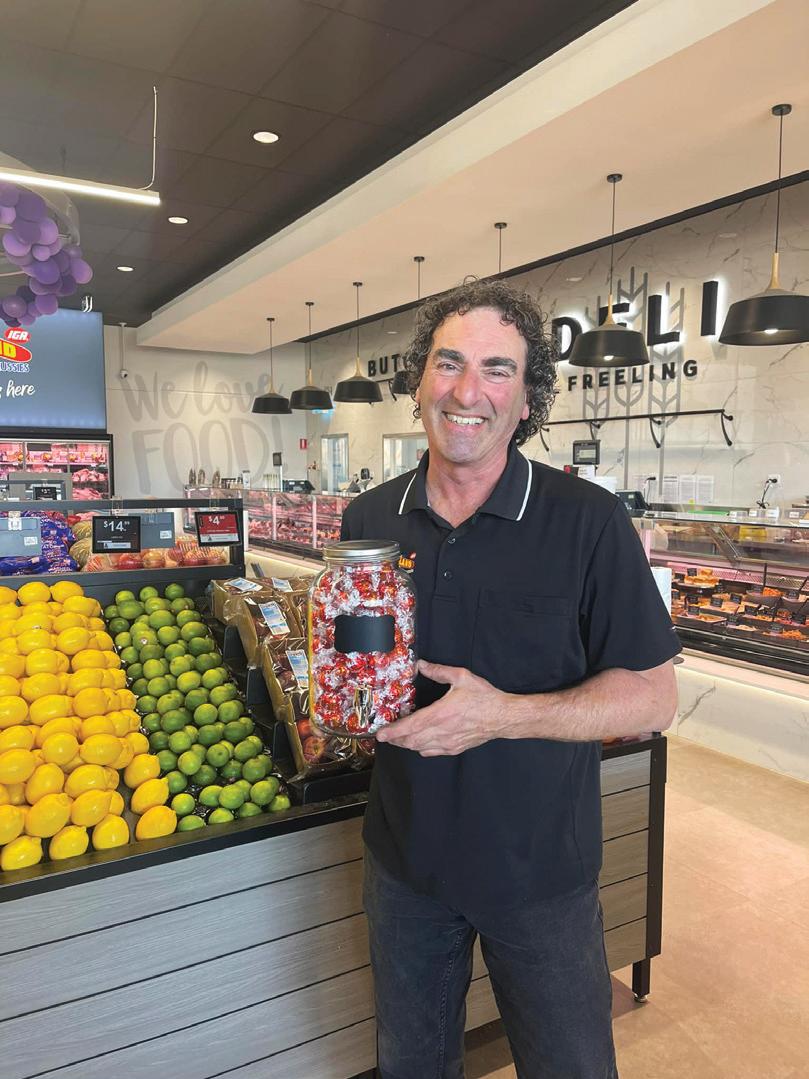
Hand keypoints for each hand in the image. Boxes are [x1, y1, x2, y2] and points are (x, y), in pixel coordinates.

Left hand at [376, 660, 509, 755]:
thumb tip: (420, 665)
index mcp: (441, 714)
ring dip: (405, 744)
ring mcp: (448, 743)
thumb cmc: (484, 697)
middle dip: (395, 739)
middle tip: (385, 734)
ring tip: (397, 738)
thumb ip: (439, 671)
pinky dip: (419, 748)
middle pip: (411, 741)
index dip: (393, 731)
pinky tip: (417, 742)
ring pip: (419, 748)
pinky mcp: (454, 748)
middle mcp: (442, 731)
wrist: (503, 717)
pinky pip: (431, 752)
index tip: (381, 733)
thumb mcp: (462, 677)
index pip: (411, 726)